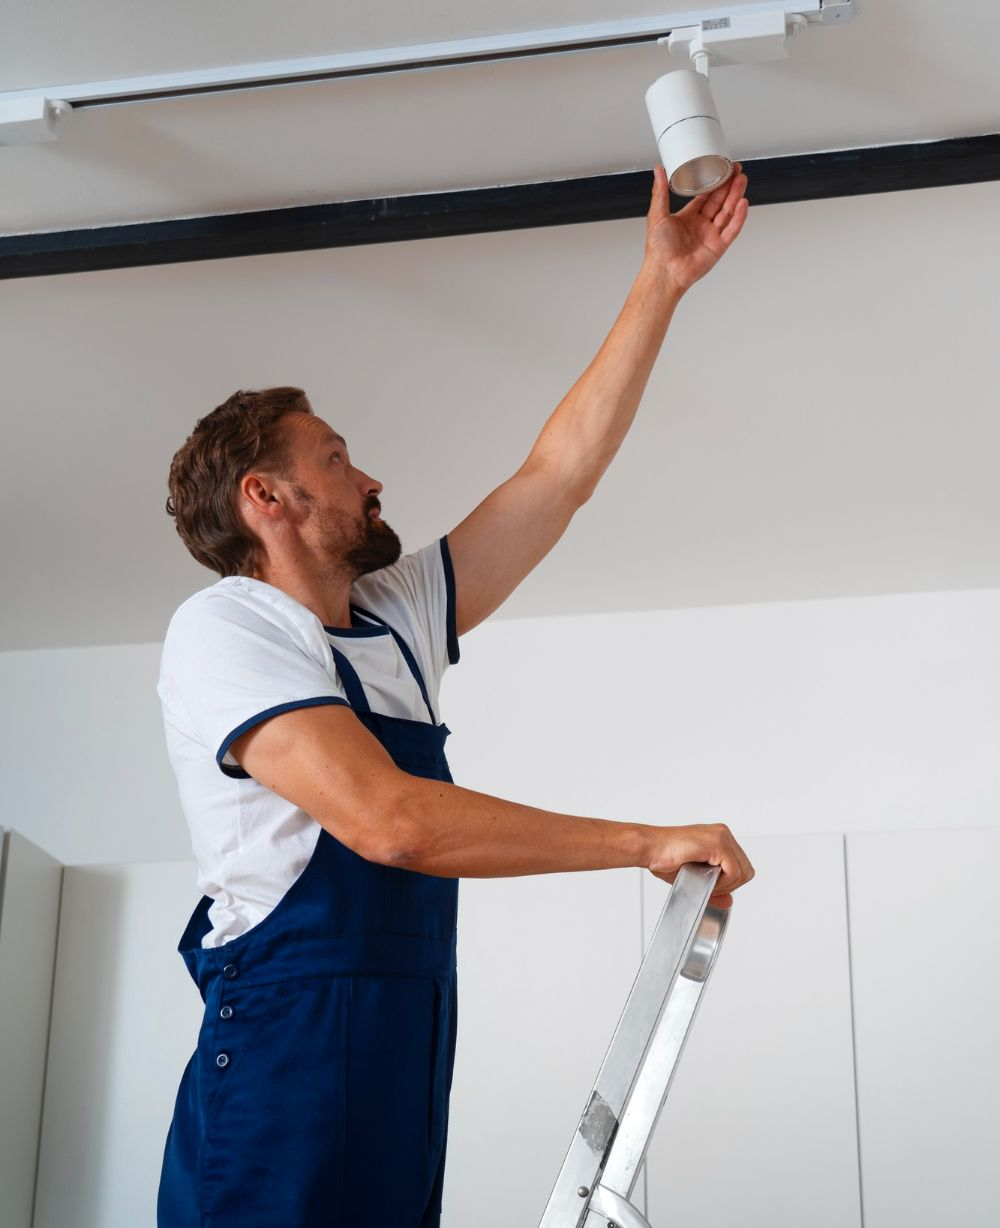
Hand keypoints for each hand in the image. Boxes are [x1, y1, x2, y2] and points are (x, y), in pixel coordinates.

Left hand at [643, 163, 748, 295]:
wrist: (664, 271)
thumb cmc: (658, 250)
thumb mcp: (657, 215)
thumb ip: (660, 192)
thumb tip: (658, 171)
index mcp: (688, 218)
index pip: (706, 196)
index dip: (714, 183)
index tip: (721, 169)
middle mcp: (701, 226)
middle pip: (719, 201)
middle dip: (729, 185)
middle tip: (736, 170)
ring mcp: (711, 236)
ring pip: (728, 212)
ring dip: (735, 196)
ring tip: (741, 180)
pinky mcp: (718, 247)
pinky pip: (732, 230)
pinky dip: (739, 217)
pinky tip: (742, 203)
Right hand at [646, 822, 754, 909]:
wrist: (649, 848)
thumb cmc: (664, 857)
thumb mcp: (695, 876)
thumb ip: (715, 887)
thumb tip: (729, 902)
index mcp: (719, 837)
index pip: (741, 865)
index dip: (729, 882)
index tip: (711, 885)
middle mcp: (723, 834)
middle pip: (746, 870)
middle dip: (730, 885)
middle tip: (709, 886)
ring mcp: (722, 837)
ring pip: (743, 872)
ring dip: (726, 885)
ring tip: (705, 883)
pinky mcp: (718, 844)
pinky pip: (734, 872)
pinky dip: (723, 882)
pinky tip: (706, 879)